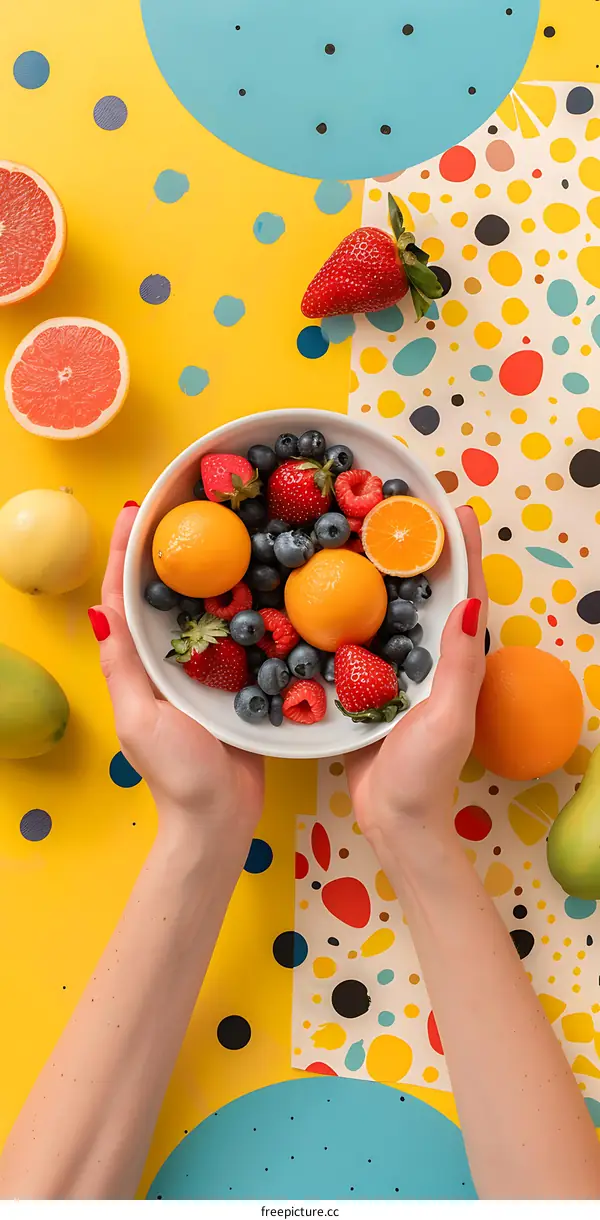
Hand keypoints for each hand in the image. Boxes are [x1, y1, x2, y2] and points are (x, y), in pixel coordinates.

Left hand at [89, 506, 263, 844]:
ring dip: (212, 566)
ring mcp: (205, 669)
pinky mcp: (239, 681)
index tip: (136, 508)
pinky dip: (250, 602)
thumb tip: (98, 608)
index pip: (123, 596)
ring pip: (206, 605)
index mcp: (138, 663)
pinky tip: (267, 577)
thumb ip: (122, 666)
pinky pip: (245, 633)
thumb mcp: (141, 718)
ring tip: (229, 525)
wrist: (221, 819)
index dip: (126, 552)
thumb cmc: (177, 774)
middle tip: (189, 501)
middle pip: (165, 591)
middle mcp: (168, 658)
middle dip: (170, 546)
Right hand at [346, 506, 487, 844]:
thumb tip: (469, 601)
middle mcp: (425, 657)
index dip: (462, 551)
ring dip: (374, 571)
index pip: (464, 593)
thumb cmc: (424, 774)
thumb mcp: (446, 717)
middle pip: (423, 591)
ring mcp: (390, 670)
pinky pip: (350, 638)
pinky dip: (339, 609)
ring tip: (356, 530)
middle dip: (414, 547)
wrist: (390, 819)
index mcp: (453, 660)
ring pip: (383, 608)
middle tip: (395, 503)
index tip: (455, 508)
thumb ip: (457, 664)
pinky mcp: (359, 684)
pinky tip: (316, 588)